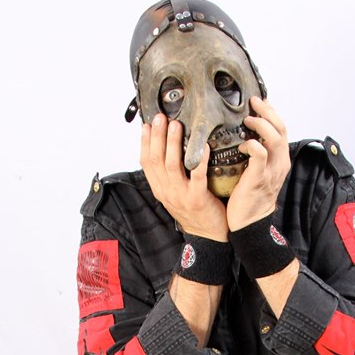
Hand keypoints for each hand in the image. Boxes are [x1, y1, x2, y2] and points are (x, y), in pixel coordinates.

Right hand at [140, 114, 228, 241]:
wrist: (209, 236)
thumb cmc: (195, 211)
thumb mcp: (175, 193)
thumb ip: (170, 174)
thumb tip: (168, 148)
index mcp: (160, 189)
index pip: (146, 162)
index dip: (145, 142)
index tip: (147, 124)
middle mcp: (167, 192)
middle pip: (156, 160)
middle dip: (158, 136)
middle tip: (161, 117)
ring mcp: (181, 196)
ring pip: (172, 165)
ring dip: (173, 143)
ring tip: (177, 125)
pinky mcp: (197, 199)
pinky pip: (197, 176)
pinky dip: (199, 159)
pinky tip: (203, 146)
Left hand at [226, 97, 290, 231]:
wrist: (249, 223)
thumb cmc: (248, 196)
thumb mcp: (256, 170)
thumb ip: (254, 154)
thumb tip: (240, 134)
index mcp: (280, 159)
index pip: (281, 128)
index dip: (271, 112)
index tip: (257, 101)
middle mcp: (279, 163)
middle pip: (281, 128)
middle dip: (267, 111)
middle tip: (252, 102)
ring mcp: (271, 171)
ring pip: (274, 138)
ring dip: (261, 124)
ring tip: (247, 119)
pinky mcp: (259, 178)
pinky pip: (260, 155)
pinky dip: (251, 145)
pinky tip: (241, 144)